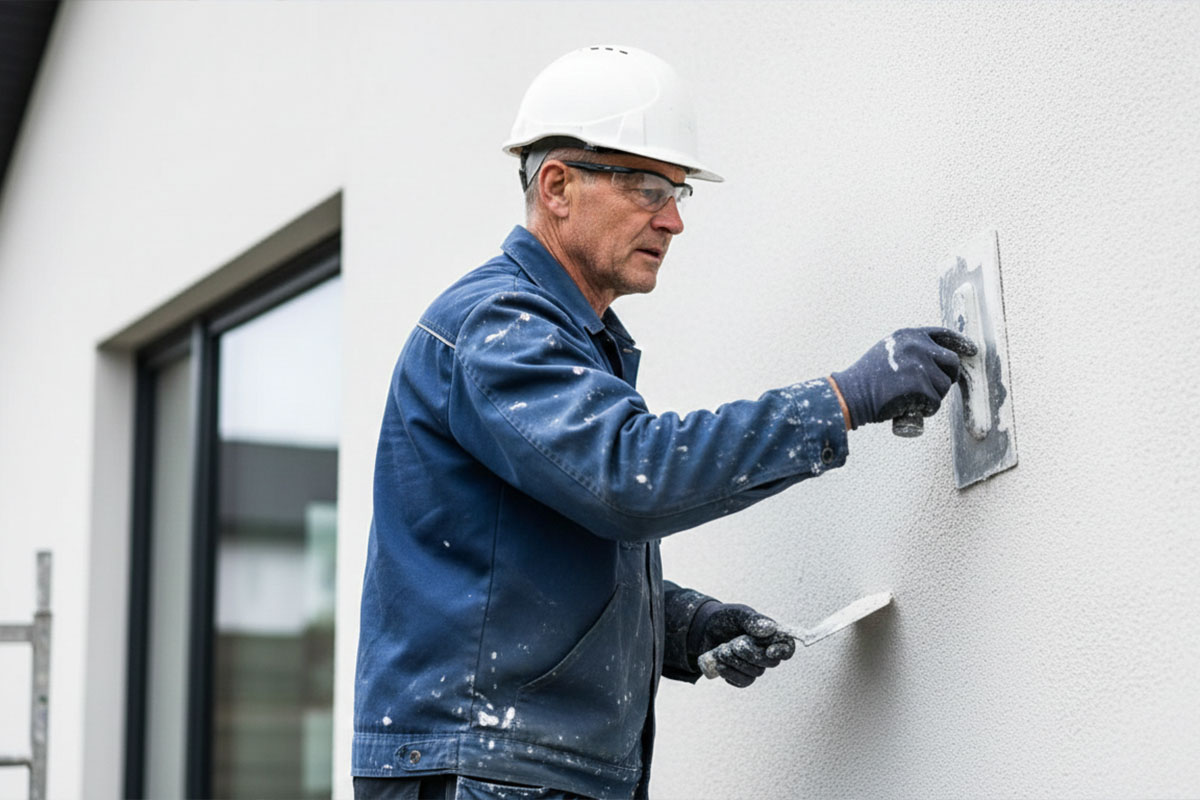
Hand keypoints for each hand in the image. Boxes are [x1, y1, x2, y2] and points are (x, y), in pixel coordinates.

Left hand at [690, 603, 794, 686]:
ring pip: (755, 674)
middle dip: (750, 654)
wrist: (704, 629)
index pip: (787, 647)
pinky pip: (742, 682)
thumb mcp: (738, 614)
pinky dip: (730, 673)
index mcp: (770, 635)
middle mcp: (765, 652)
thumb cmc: (726, 618)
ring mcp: (754, 665)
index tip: (769, 651)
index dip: (783, 652)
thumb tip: (770, 628)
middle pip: (770, 663)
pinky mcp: (741, 675)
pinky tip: (720, 664)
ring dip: (736, 662)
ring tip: (721, 650)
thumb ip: (753, 620)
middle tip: (733, 644)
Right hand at [830, 327, 976, 428]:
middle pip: (952, 361)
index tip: (972, 350)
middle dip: (947, 376)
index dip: (961, 343)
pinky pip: (935, 402)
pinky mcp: (920, 386)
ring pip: (944, 385)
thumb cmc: (867, 378)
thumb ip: (911, 349)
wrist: (850, 394)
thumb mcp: (889, 351)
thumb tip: (939, 358)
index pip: (944, 335)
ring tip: (911, 398)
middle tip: (933, 388)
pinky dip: (925, 409)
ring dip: (933, 396)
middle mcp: (917, 346)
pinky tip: (908, 407)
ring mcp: (920, 365)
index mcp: (909, 335)